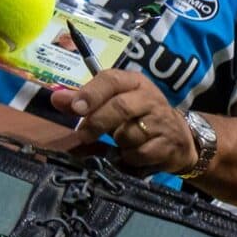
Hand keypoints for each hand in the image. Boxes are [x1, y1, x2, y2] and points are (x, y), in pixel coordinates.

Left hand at [49, 71, 197, 174]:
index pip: (111, 80)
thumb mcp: (112, 102)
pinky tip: (133, 152)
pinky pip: (139, 153)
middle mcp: (150, 98)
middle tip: (83, 135)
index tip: (75, 108)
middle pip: (120, 107)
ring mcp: (162, 122)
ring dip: (118, 142)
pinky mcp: (168, 145)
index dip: (91, 93)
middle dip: (98, 122)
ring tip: (122, 140)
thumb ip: (84, 101)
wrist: (180, 138)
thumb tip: (56, 99)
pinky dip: (130, 157)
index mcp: (134, 82)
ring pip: (129, 134)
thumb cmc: (138, 116)